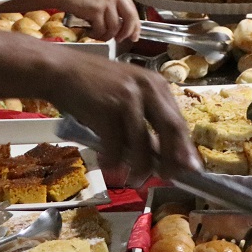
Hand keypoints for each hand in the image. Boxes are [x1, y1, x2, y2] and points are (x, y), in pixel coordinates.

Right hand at [24, 0, 142, 42]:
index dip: (135, 24)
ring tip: (99, 33)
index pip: (132, 8)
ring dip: (107, 35)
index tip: (134, 34)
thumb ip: (113, 2)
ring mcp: (105, 1)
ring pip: (114, 27)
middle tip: (121, 39)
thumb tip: (123, 23)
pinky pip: (101, 29)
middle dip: (126, 32)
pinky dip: (96, 34)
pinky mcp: (95, 10)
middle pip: (130, 18)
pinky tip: (90, 31)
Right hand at [46, 54, 200, 182]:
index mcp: (156, 84)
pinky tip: (108, 167)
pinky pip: (115, 145)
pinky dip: (113, 161)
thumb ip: (145, 120)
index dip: (185, 148)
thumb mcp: (126, 96)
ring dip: (140, 167)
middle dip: (172, 159)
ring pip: (143, 143)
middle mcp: (147, 88)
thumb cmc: (93, 87)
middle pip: (170, 130)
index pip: (179, 120)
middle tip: (169, 178)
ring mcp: (128, 97)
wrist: (61, 70)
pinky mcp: (108, 108)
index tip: (190, 168)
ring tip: (135, 180)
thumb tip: (162, 155)